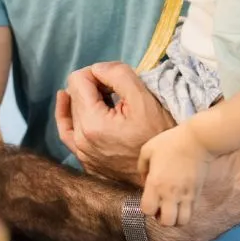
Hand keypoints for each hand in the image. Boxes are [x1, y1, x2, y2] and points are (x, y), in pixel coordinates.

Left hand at [54, 62, 174, 184]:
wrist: (169, 171)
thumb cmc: (160, 134)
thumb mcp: (143, 97)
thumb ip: (117, 74)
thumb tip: (97, 69)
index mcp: (92, 123)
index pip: (77, 80)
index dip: (96, 72)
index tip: (115, 79)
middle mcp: (81, 141)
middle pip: (74, 96)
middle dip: (92, 87)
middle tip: (116, 90)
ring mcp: (83, 155)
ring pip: (72, 114)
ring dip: (86, 101)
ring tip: (106, 99)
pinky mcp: (88, 163)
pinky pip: (71, 135)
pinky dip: (74, 119)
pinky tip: (73, 108)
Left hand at [137, 123, 213, 226]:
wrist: (197, 140)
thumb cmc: (171, 142)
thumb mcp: (148, 150)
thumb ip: (141, 167)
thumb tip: (144, 180)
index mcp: (156, 183)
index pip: (147, 210)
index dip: (146, 209)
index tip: (148, 201)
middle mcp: (170, 193)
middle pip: (166, 222)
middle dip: (160, 219)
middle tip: (159, 208)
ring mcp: (186, 195)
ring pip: (181, 222)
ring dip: (175, 219)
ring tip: (171, 208)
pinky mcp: (196, 193)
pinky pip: (191, 212)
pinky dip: (185, 212)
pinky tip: (180, 202)